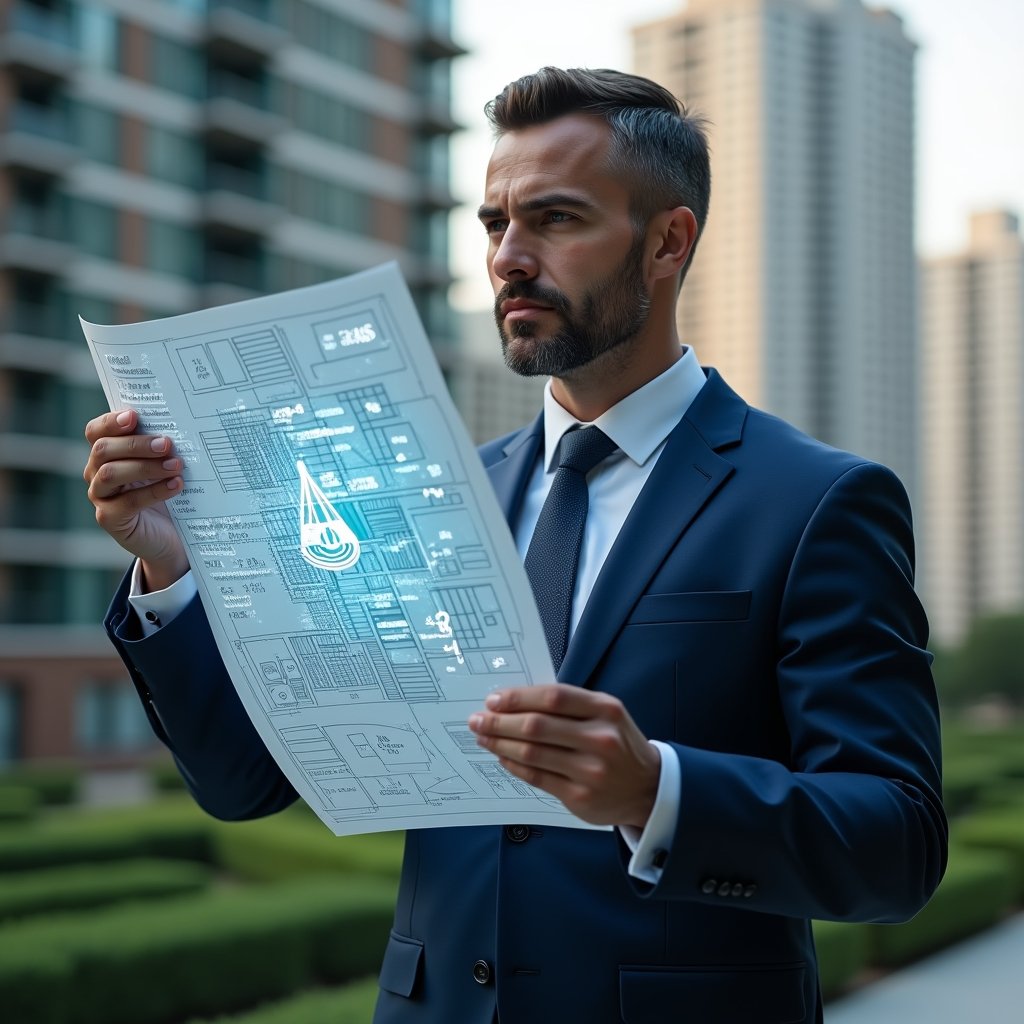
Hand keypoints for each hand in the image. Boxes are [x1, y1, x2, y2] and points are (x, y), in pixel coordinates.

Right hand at [83, 409, 188, 590]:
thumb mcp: (164, 465)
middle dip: (135, 444)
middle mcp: (97, 473)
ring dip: (145, 466)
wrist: (173, 536)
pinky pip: (126, 502)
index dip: (110, 422)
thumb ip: (161, 446)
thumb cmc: (168, 493)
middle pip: (103, 450)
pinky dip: (153, 491)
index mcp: (107, 454)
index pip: (96, 432)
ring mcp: (100, 497)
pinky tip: (176, 485)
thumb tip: (179, 423)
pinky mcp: (110, 519)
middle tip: (166, 444)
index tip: (134, 416)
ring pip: (109, 474)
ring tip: (176, 465)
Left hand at [468, 684, 660, 827]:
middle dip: (500, 722)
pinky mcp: (580, 797)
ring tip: (483, 737)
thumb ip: (569, 706)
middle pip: (538, 726)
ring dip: (501, 744)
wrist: (649, 788)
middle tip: (478, 719)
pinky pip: (537, 778)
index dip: (519, 697)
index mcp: (606, 710)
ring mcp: (590, 771)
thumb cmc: (619, 743)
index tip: (493, 700)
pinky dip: (514, 766)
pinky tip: (502, 758)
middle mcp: (600, 738)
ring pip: (533, 754)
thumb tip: (515, 702)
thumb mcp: (606, 713)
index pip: (554, 698)